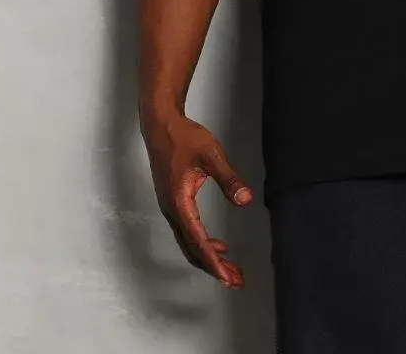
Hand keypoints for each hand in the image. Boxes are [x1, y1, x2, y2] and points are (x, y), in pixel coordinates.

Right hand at [143, 113, 253, 287]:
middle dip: (214, 267)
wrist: (160, 125)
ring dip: (209, 258)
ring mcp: (171, 208)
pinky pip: (187, 232)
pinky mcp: (173, 203)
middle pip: (192, 249)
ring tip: (230, 269)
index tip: (228, 277)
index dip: (214, 261)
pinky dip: (202, 244)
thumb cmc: (184, 137)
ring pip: (189, 243)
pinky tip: (218, 245)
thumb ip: (229, 178)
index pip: (198, 240)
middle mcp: (172, 211)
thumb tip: (245, 200)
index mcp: (180, 203)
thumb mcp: (211, 154)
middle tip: (236, 280)